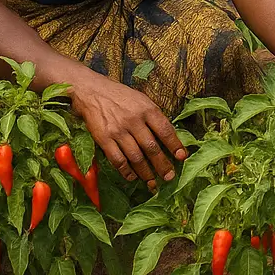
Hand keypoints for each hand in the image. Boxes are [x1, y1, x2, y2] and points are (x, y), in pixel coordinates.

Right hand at [70, 75, 187, 190]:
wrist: (92, 91)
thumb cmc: (121, 96)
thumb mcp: (142, 100)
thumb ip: (154, 117)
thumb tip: (168, 138)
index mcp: (147, 109)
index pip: (165, 130)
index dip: (175, 145)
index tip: (182, 157)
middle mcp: (134, 121)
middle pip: (152, 148)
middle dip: (162, 165)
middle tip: (169, 177)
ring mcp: (118, 131)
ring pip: (135, 157)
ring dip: (145, 172)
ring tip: (152, 183)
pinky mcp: (103, 139)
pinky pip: (117, 159)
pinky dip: (126, 171)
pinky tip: (132, 177)